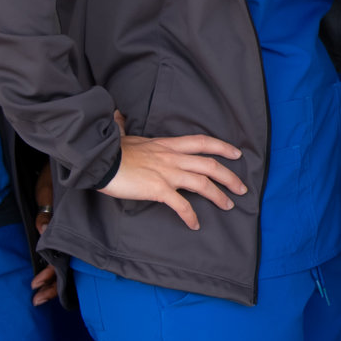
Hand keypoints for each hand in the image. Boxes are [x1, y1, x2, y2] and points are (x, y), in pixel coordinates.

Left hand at [29, 163, 56, 304]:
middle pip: (65, 266)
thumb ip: (46, 211)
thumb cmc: (57, 176)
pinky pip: (61, 249)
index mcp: (68, 228)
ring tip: (38, 294)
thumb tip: (42, 229)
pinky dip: (54, 262)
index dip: (51, 277)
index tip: (37, 288)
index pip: (62, 259)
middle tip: (37, 300)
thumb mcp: (48, 191)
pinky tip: (47, 272)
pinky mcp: (63, 227)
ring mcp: (69, 232)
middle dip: (52, 285)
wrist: (68, 161)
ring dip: (53, 278)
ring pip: (65, 261)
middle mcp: (71, 233)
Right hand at [97, 111, 247, 228]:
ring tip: (228, 205)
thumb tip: (118, 116)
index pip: (202, 142)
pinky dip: (190, 215)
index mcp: (167, 145)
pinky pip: (181, 204)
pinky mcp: (158, 189)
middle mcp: (172, 157)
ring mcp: (167, 173)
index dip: (222, 147)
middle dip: (230, 176)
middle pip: (210, 164)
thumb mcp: (123, 136)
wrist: (98, 159)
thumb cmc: (110, 150)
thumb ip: (125, 128)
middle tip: (242, 188)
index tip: (237, 153)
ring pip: (203, 183)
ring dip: (219, 195)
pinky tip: (195, 224)